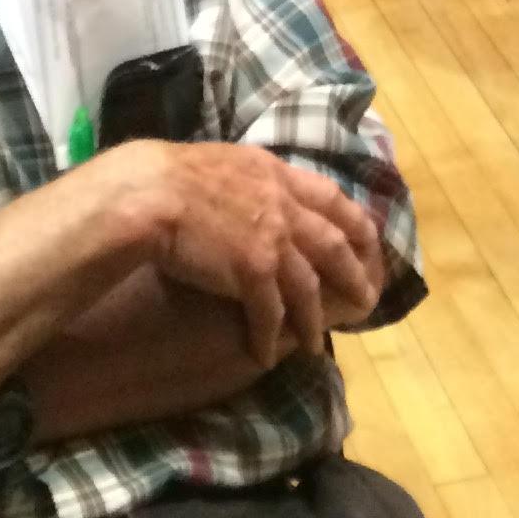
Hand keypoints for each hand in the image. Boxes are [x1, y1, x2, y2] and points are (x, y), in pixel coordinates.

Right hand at [154, 145, 386, 370]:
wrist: (151, 193)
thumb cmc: (173, 175)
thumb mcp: (228, 162)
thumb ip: (252, 179)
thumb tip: (256, 190)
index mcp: (277, 173)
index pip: (331, 198)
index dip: (354, 222)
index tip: (367, 241)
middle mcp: (284, 206)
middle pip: (333, 245)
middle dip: (354, 275)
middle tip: (366, 299)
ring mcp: (273, 239)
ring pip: (308, 288)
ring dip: (313, 321)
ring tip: (315, 345)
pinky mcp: (252, 272)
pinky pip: (271, 314)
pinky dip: (271, 337)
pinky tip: (266, 355)